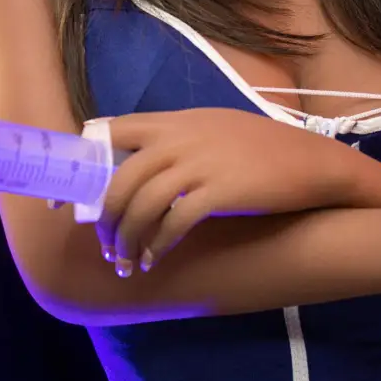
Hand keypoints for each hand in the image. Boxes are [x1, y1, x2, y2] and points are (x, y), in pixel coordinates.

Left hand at [93, 107, 351, 275]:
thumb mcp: (216, 129)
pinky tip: (154, 260)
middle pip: (120, 176)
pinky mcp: (221, 192)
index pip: (110, 129)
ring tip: (125, 261)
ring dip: (126, 238)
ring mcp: (201, 163)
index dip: (81, 162)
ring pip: (141, 203)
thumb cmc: (267, 151)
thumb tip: (138, 166)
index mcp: (176, 119)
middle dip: (103, 216)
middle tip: (104, 244)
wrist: (317, 164)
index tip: (64, 196)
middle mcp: (183, 137)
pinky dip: (157, 245)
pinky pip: (174, 223)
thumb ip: (177, 140)